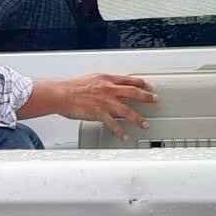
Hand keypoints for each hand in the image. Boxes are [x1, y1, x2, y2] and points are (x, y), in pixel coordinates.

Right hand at [21, 74, 157, 139]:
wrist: (61, 94)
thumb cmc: (71, 87)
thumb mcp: (89, 79)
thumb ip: (101, 83)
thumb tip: (106, 87)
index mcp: (106, 79)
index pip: (127, 79)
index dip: (139, 82)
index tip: (147, 85)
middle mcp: (109, 89)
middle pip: (133, 93)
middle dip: (146, 97)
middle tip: (154, 100)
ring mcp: (105, 102)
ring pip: (127, 111)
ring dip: (138, 118)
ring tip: (145, 124)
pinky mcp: (100, 113)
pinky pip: (113, 124)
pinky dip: (121, 131)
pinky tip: (125, 136)